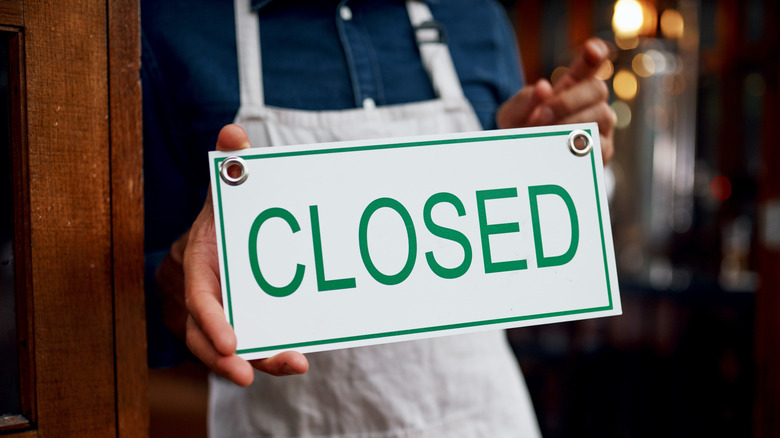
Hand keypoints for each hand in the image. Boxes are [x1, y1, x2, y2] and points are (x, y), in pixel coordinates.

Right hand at [156, 124, 308, 385]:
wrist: (221, 235)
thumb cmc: (226, 211)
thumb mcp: (227, 189)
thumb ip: (233, 166)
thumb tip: (232, 133)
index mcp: (196, 264)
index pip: (198, 298)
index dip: (211, 321)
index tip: (232, 343)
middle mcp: (202, 295)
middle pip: (207, 336)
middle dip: (228, 359)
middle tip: (255, 372)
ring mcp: (219, 313)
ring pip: (231, 349)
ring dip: (260, 359)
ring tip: (294, 364)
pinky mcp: (239, 323)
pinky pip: (251, 344)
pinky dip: (270, 354)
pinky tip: (298, 357)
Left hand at [496, 38, 614, 163]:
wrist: (523, 167)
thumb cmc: (520, 134)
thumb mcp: (512, 116)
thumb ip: (523, 101)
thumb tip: (543, 89)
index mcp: (570, 88)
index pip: (588, 66)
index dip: (594, 55)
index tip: (592, 49)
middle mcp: (590, 104)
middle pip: (598, 89)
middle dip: (569, 100)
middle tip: (542, 114)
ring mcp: (600, 128)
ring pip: (603, 115)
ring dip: (572, 122)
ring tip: (545, 134)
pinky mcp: (602, 153)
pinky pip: (601, 145)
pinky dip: (578, 144)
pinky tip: (559, 147)